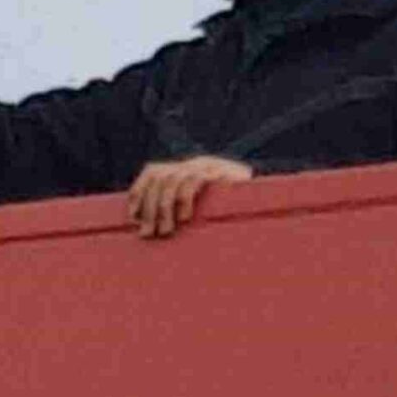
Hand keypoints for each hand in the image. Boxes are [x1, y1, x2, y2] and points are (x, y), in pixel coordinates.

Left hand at [127, 155, 253, 238]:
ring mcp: (206, 166)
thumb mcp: (202, 206)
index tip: (133, 217)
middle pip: (159, 178)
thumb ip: (179, 209)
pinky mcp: (219, 173)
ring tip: (165, 231)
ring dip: (163, 208)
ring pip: (172, 181)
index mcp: (185, 168)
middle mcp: (193, 163)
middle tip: (148, 234)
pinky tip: (184, 218)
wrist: (264, 195)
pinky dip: (184, 200)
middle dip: (150, 208)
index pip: (152, 172)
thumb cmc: (229, 207)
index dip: (139, 192)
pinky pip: (193, 182)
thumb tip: (147, 226)